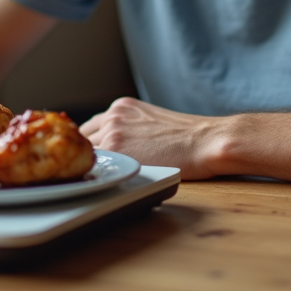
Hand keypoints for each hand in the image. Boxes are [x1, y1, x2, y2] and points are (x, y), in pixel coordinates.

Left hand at [79, 97, 225, 178]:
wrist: (205, 141)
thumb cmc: (189, 137)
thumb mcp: (152, 121)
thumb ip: (131, 129)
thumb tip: (120, 147)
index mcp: (122, 107)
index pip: (91, 127)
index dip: (91, 145)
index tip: (93, 157)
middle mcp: (113, 116)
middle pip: (84, 140)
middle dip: (88, 156)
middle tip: (94, 172)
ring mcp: (112, 132)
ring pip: (88, 154)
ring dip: (93, 167)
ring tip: (103, 180)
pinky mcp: (118, 150)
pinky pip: (97, 166)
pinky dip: (100, 175)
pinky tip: (110, 182)